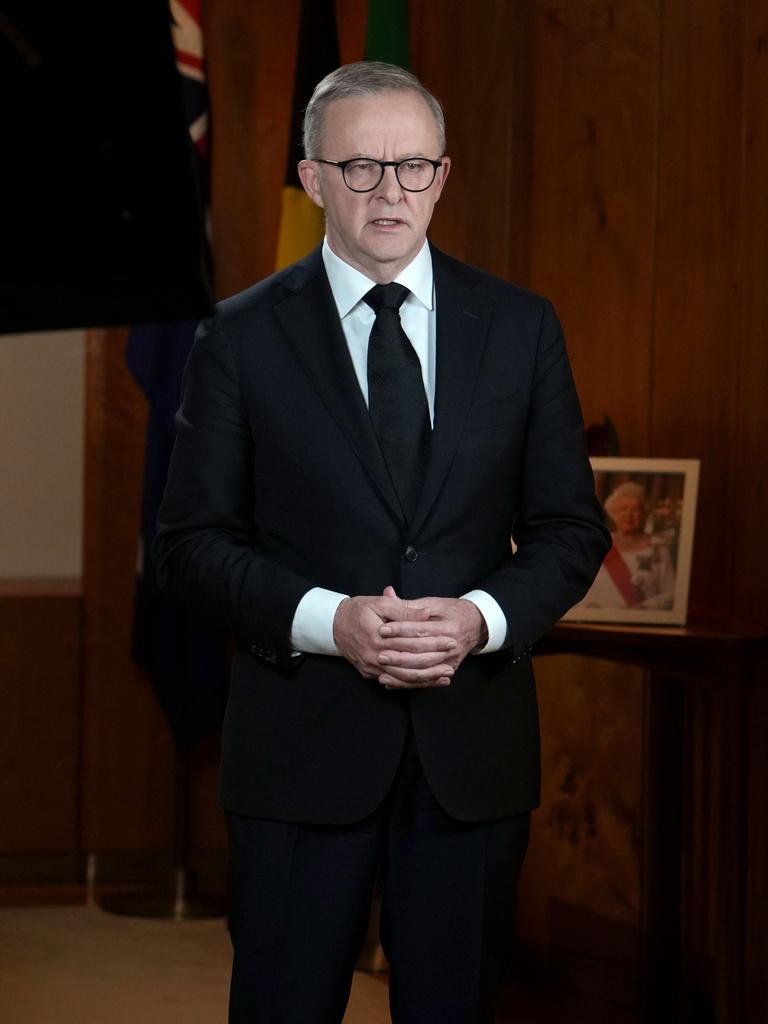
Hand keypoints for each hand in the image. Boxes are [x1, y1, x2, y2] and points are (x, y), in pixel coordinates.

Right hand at [333, 591, 452, 680]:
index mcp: (378, 637)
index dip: (433, 643)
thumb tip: (427, 613)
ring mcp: (371, 667)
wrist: (332, 624)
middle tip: (452, 664)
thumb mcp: (380, 604)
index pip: (411, 643)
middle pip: (409, 665)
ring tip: (445, 676)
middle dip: (433, 666)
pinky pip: (393, 681)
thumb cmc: (357, 610)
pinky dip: (410, 683)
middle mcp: (374, 656)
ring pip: (402, 678)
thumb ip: (404, 610)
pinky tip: (426, 682)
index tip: (451, 641)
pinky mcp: (369, 673)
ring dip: (425, 679)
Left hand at [375, 587, 487, 688]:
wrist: (476, 624)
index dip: (401, 629)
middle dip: (399, 655)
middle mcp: (452, 645)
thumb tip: (388, 594)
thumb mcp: (432, 603)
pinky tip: (391, 682)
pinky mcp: (448, 669)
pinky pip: (426, 680)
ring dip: (401, 673)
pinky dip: (407, 683)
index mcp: (449, 626)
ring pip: (424, 670)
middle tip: (379, 655)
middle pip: (422, 653)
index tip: (382, 630)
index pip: (421, 630)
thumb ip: (409, 604)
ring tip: (382, 671)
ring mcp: (451, 660)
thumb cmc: (450, 610)